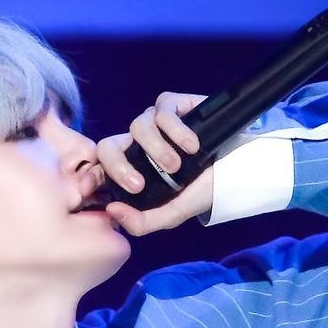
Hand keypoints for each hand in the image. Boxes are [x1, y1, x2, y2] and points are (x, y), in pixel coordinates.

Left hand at [96, 91, 213, 235]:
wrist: (236, 170)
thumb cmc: (201, 191)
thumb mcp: (171, 214)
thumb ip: (142, 222)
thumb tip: (112, 210)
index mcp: (130, 169)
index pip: (99, 168)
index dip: (91, 175)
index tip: (94, 190)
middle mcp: (137, 145)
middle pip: (108, 146)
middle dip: (118, 166)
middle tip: (138, 184)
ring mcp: (154, 124)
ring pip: (138, 127)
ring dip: (156, 149)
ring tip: (176, 166)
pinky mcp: (174, 105)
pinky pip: (162, 110)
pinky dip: (175, 129)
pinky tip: (192, 145)